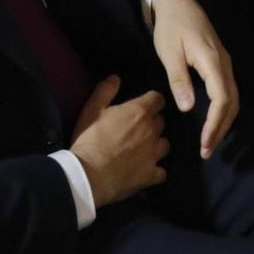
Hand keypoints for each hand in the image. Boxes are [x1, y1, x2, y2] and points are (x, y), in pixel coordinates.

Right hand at [69, 77, 168, 207]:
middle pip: (161, 121)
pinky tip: (145, 170)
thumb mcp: (92, 110)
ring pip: (164, 145)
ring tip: (143, 149)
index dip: (152, 101)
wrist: (88, 175)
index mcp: (139, 112)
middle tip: (138, 128)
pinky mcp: (152, 174)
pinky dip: (155, 169)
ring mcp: (154, 154)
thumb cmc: (89, 139)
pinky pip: (161, 171)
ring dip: (156, 144)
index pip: (158, 99)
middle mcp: (152, 131)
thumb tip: (116, 78)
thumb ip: (105, 90)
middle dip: (152, 122)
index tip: (144, 106)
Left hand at [148, 0, 238, 156]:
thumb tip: (187, 108)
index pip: (222, 100)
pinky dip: (223, 110)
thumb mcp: (169, 53)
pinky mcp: (220, 63)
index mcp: (212, 61)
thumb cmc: (170, 26)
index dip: (215, 125)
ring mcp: (224, 63)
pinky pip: (228, 91)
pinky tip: (213, 121)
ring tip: (210, 142)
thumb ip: (179, 80)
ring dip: (223, 122)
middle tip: (207, 151)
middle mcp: (224, 63)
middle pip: (232, 103)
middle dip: (221, 129)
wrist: (176, 1)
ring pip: (232, 98)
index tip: (204, 144)